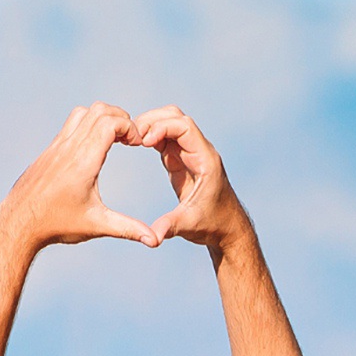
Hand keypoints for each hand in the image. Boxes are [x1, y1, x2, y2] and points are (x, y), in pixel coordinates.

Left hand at [0, 103, 160, 254]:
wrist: (17, 225)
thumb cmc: (56, 225)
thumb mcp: (96, 226)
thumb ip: (128, 229)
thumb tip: (155, 240)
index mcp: (83, 162)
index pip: (110, 123)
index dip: (130, 126)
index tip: (138, 143)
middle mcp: (69, 148)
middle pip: (99, 110)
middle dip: (121, 118)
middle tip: (130, 139)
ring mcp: (57, 146)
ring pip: (83, 112)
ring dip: (103, 117)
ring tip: (115, 139)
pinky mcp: (49, 151)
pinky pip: (71, 124)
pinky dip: (88, 125)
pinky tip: (95, 148)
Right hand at [130, 107, 250, 251]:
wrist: (225, 227)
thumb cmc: (212, 224)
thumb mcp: (189, 225)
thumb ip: (170, 226)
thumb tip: (153, 237)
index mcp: (205, 159)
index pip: (185, 127)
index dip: (162, 128)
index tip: (144, 142)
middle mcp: (198, 150)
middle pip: (176, 117)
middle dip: (153, 120)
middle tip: (131, 134)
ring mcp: (189, 153)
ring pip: (170, 123)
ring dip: (150, 125)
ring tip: (130, 138)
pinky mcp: (180, 160)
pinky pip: (164, 138)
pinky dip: (149, 136)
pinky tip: (135, 144)